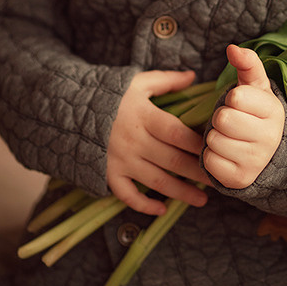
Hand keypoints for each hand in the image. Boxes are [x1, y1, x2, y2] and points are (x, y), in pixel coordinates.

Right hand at [107, 69, 211, 214]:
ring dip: (180, 193)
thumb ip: (166, 80)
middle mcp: (134, 140)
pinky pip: (127, 195)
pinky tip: (162, 209)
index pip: (177, 133)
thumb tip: (193, 76)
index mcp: (144, 116)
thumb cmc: (108, 94)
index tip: (217, 150)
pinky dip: (144, 205)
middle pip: (172, 160)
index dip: (197, 144)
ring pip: (156, 181)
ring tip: (202, 200)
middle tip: (219, 181)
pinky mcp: (108, 173)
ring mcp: (121, 159)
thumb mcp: (137, 82)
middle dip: (197, 172)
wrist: (67, 110)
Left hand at [203, 45, 285, 189]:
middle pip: (222, 119)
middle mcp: (269, 138)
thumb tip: (232, 48)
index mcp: (274, 111)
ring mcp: (256, 161)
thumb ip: (247, 63)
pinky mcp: (240, 179)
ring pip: (214, 140)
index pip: (237, 97)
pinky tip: (225, 154)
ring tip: (229, 138)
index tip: (240, 105)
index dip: (231, 98)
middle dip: (220, 118)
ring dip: (215, 138)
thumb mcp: (255, 87)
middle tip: (231, 123)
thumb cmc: (254, 113)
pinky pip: (210, 161)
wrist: (265, 154)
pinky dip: (211, 156)